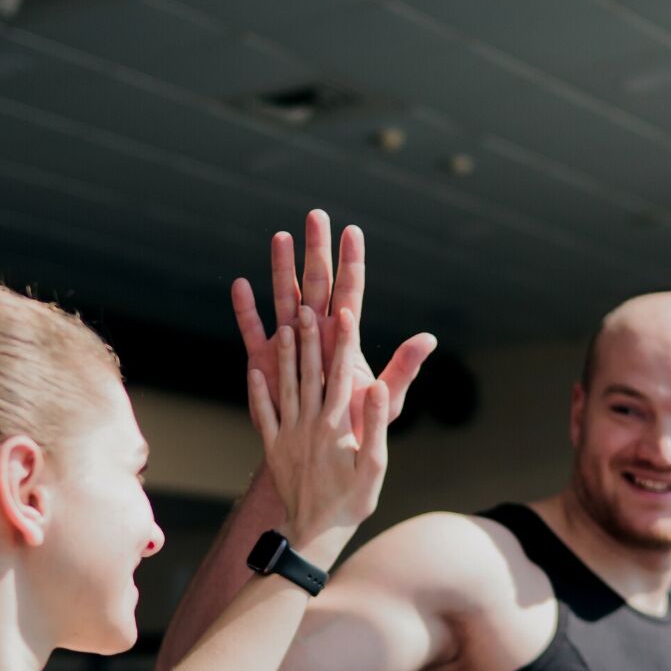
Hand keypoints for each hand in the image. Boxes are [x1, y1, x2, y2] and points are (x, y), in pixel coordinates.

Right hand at [231, 209, 436, 426]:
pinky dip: (247, 310)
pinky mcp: (263, 361)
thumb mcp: (382, 399)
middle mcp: (316, 333)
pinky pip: (253, 331)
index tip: (353, 231)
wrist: (318, 454)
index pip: (350, 292)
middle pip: (317, 284)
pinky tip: (241, 285)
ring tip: (280, 237)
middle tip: (317, 216)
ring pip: (284, 298)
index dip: (352, 263)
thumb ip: (403, 369)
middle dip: (317, 251)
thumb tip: (429, 338)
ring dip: (282, 269)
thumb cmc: (353, 427)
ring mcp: (288, 344)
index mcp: (344, 338)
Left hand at [247, 304, 387, 555]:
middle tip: (306, 307)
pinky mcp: (273, 448)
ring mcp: (288, 435)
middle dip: (309, 338)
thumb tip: (377, 386)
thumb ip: (374, 424)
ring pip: (285, 388)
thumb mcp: (375, 465)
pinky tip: (253, 372)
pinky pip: (264, 415)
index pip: (342, 375)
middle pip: (309, 373)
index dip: (343, 342)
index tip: (344, 313)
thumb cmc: (353, 501)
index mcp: (337, 426)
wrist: (316, 533)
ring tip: (283, 327)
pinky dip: (258, 394)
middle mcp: (310, 424)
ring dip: (283, 357)